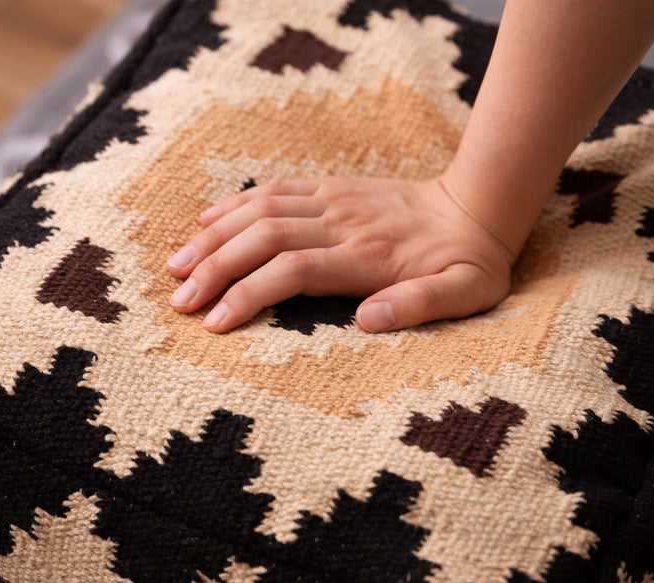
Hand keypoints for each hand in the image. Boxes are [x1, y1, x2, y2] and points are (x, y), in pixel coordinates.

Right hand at [166, 177, 514, 332]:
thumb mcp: (465, 293)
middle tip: (179, 302)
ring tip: (176, 266)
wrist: (477, 204)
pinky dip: (235, 204)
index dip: (248, 295)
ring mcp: (332, 201)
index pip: (292, 271)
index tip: (214, 322)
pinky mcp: (329, 189)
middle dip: (214, 268)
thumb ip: (419, 306)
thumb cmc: (469, 261)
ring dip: (214, 237)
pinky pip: (274, 190)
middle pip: (263, 238)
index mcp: (366, 256)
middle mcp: (341, 223)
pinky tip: (206, 220)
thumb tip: (367, 322)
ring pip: (259, 211)